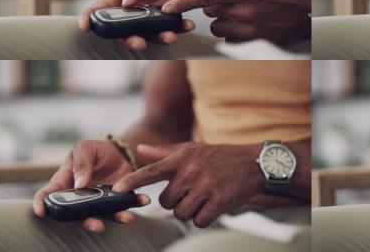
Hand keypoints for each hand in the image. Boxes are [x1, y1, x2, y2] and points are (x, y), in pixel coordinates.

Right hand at [33, 140, 150, 232]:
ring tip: (126, 217)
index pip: (47, 196)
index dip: (41, 205)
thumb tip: (80, 183)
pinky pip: (124, 204)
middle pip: (77, 215)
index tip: (42, 213)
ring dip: (115, 217)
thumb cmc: (94, 149)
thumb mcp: (85, 148)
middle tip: (97, 225)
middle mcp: (80, 197)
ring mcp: (98, 200)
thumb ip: (81, 163)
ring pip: (103, 214)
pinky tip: (143, 199)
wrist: (118, 150)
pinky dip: (134, 203)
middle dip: (87, 222)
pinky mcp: (117, 198)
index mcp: (65, 182)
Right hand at [78, 0, 195, 50]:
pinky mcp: (164, 26)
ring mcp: (146, 25)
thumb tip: (127, 2)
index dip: (88, 21)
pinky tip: (188, 25)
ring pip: (149, 37)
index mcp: (115, 2)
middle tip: (139, 42)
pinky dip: (180, 30)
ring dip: (160, 39)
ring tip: (170, 37)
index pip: (96, 12)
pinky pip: (171, 31)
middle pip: (123, 35)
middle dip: (131, 41)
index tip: (85, 28)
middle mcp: (128, 19)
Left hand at [112, 142, 263, 227]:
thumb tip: (140, 149)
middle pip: (166, 201)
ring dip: (190, 210)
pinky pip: (199, 220)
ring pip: (181, 213)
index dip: (132, 181)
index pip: (151, 171)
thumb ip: (164, 152)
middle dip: (176, 201)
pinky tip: (212, 205)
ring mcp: (205, 187)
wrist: (252, 163)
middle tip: (191, 191)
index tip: (116, 190)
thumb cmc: (219, 156)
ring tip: (203, 197)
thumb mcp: (192, 149)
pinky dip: (204, 218)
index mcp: (182, 158)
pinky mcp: (219, 201)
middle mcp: (191, 172)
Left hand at [161, 0, 310, 44]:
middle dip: (213, 3)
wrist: (307, 6)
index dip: (183, 2)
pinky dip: (231, 31)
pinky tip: (245, 21)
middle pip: (209, 11)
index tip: (166, 7)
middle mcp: (244, 12)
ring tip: (238, 9)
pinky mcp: (255, 41)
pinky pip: (230, 39)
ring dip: (221, 19)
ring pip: (217, 27)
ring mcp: (249, 29)